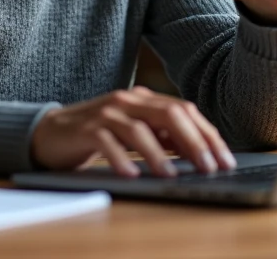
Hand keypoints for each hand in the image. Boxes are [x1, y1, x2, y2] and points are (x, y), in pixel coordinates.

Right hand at [30, 87, 236, 177]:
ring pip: (138, 129)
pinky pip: (106, 141)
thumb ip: (163, 136)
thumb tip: (198, 152)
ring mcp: (106, 113)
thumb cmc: (99, 134)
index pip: (185, 111)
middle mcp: (128, 101)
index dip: (208, 134)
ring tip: (172, 176)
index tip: (225, 159)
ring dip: (158, 154)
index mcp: (144, 99)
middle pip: (168, 114)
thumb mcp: (135, 132)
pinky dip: (120, 159)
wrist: (51, 132)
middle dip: (193, 141)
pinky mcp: (85, 129)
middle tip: (209, 167)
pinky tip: (132, 175)